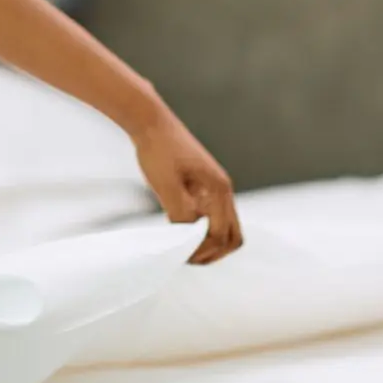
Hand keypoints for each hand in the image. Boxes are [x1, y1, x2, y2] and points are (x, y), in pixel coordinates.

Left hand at [131, 106, 242, 264]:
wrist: (150, 123)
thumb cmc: (158, 150)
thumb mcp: (165, 185)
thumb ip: (180, 213)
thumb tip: (189, 238)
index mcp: (219, 189)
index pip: (220, 234)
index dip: (204, 251)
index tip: (183, 257)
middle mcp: (222, 190)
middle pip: (232, 235)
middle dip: (214, 252)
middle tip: (189, 260)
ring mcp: (214, 188)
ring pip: (224, 226)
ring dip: (209, 242)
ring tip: (184, 250)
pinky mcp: (204, 186)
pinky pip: (211, 215)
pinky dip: (202, 229)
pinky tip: (180, 231)